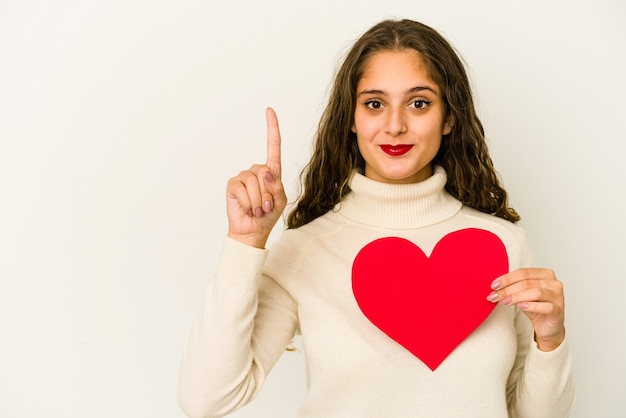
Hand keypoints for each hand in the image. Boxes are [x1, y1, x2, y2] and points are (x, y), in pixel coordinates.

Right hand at [225, 107, 287, 247]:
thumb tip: (266, 172)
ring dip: (258, 200)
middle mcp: (256, 171)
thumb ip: (277, 186)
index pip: (273, 147)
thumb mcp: (280, 202)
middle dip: (268, 193)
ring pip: (254, 182)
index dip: (272, 129)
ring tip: (257, 209)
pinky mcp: (232, 185)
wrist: (252, 231)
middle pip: (265, 172)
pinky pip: (242, 189)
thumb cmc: (267, 216)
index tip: (269, 111)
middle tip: (265, 206)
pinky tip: (247, 208)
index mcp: (271, 173)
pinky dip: (248, 202)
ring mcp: (243, 177)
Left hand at [487, 268, 565, 350]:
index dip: (507, 278)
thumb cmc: (535, 308)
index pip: (523, 272)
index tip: (494, 286)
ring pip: (535, 292)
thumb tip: (495, 286)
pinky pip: (545, 306)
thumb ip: (513, 287)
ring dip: (517, 297)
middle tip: (494, 296)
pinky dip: (532, 306)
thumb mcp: (522, 294)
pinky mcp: (558, 310)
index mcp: (545, 274)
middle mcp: (553, 283)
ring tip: (505, 301)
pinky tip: (521, 307)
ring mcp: (558, 296)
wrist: (547, 327)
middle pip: (527, 282)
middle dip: (508, 289)